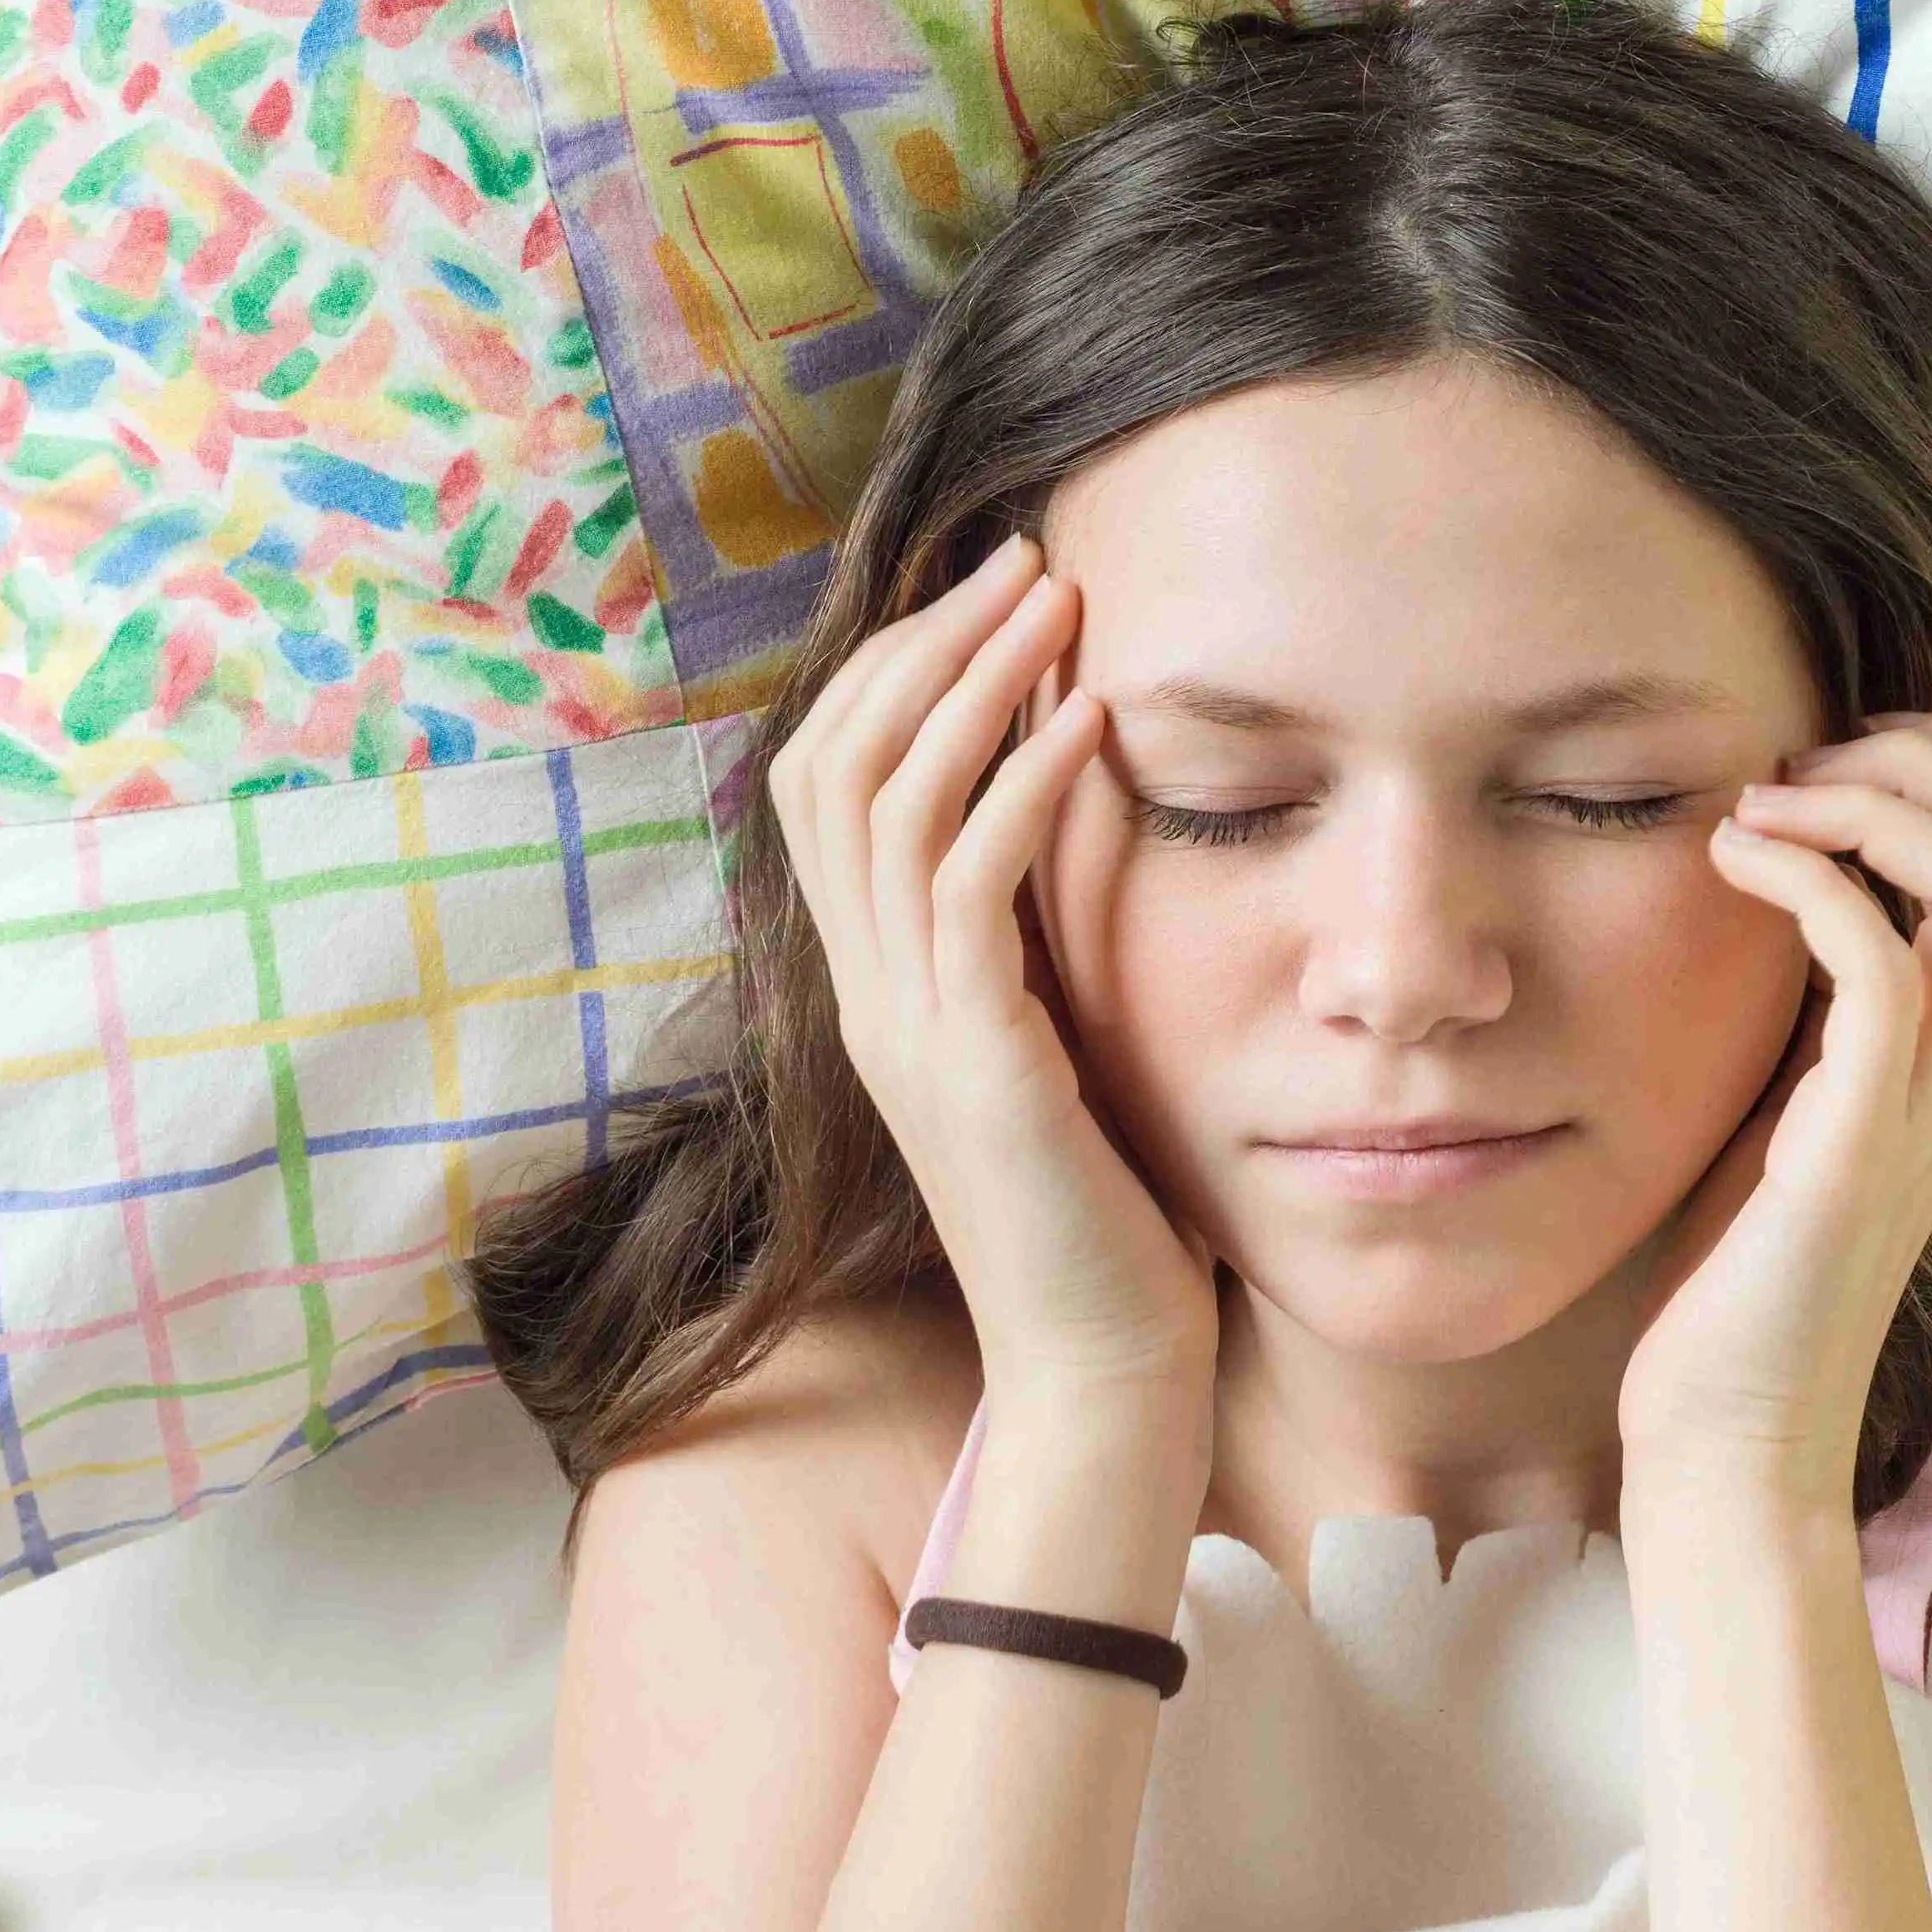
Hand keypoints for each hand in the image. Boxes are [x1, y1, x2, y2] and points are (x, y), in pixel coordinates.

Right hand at [766, 532, 1220, 1400]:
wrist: (1100, 1371)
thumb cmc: (1103, 1216)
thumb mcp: (1055, 1050)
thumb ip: (1031, 951)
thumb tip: (1065, 837)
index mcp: (879, 989)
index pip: (828, 786)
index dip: (891, 672)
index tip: (985, 599)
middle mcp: (871, 998)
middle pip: (838, 764)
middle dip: (925, 643)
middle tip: (1023, 561)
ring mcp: (911, 1032)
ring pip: (891, 805)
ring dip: (973, 684)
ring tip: (1058, 603)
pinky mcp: (978, 1067)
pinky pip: (968, 891)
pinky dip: (1023, 790)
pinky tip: (1088, 725)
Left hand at [1614, 709, 1931, 1507]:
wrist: (1733, 1427)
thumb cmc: (1748, 1266)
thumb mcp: (1804, 1085)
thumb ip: (1834, 985)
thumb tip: (1804, 866)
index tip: (1833, 765)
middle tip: (1803, 770)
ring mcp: (1931, 1097)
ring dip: (1881, 803)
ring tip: (1765, 808)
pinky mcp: (1860, 1141)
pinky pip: (1884, 963)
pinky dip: (1814, 880)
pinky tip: (1736, 865)